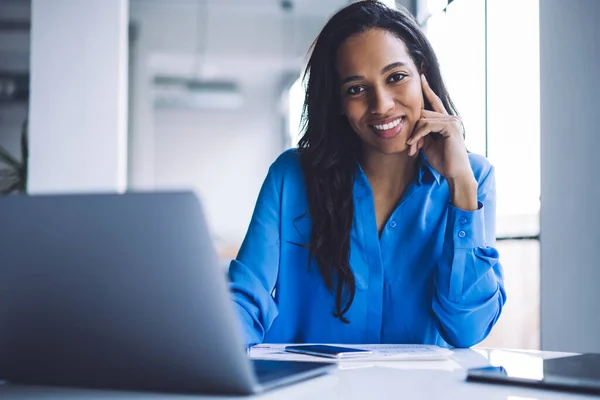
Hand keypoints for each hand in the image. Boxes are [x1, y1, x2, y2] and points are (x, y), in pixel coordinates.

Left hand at [407, 75, 477, 209]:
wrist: (455, 174)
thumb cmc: (443, 162)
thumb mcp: (429, 145)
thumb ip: (423, 132)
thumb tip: (414, 127)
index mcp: (446, 121)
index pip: (434, 102)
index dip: (427, 90)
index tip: (421, 77)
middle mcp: (451, 118)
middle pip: (423, 113)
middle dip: (413, 130)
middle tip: (411, 147)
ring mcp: (452, 121)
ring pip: (423, 119)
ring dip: (415, 135)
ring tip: (413, 149)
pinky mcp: (450, 127)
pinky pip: (427, 125)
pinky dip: (418, 135)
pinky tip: (414, 145)